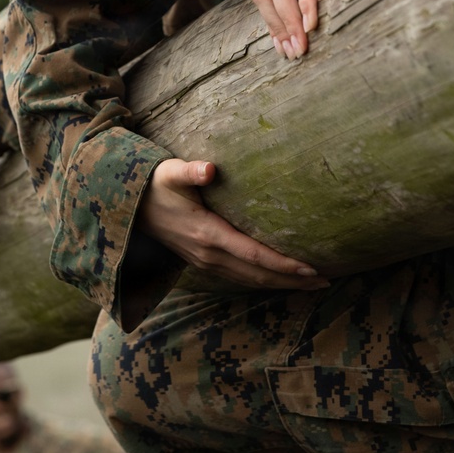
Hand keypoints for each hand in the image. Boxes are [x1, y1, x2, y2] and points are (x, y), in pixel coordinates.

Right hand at [138, 158, 327, 289]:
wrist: (128, 209)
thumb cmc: (154, 185)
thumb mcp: (169, 173)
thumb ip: (190, 171)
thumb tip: (208, 168)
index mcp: (207, 234)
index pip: (254, 255)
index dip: (284, 264)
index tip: (311, 269)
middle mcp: (209, 255)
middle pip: (258, 274)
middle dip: (292, 280)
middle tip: (325, 282)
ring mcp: (205, 262)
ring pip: (250, 279)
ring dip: (281, 283)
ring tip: (311, 284)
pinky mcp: (203, 262)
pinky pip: (240, 277)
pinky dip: (263, 279)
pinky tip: (278, 277)